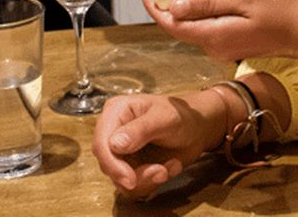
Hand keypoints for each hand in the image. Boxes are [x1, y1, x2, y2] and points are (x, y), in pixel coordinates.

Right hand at [92, 92, 220, 199]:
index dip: (112, 164)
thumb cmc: (181, 115)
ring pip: (120, 180)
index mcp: (116, 112)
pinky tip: (169, 167)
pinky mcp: (129, 167)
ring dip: (148, 180)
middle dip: (137, 174)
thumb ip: (140, 129)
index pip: (101, 144)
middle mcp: (113, 131)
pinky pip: (132, 186)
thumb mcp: (165, 118)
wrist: (196, 129)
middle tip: (162, 171)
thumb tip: (113, 144)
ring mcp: (120, 151)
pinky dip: (152, 182)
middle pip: (109, 165)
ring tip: (170, 166)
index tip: (131, 180)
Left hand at [139, 0, 297, 64]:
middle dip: (164, 4)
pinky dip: (197, 11)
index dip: (152, 5)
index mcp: (214, 36)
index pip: (171, 23)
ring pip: (191, 26)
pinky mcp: (232, 43)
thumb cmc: (283, 10)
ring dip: (181, 7)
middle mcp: (214, 47)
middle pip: (178, 26)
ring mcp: (224, 47)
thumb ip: (208, 3)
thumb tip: (172, 5)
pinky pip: (206, 27)